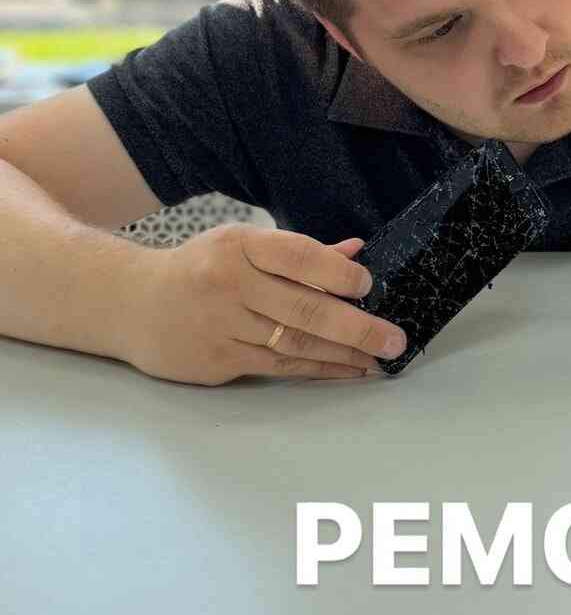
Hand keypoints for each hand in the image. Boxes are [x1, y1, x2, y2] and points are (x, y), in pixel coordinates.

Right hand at [123, 224, 406, 385]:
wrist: (132, 303)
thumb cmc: (198, 269)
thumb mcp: (241, 245)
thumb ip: (298, 253)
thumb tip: (355, 254)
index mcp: (239, 245)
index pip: (299, 257)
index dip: (338, 274)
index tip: (369, 286)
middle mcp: (229, 284)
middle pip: (303, 309)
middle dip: (357, 327)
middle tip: (394, 338)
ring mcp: (222, 325)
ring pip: (294, 344)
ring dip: (343, 354)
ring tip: (378, 358)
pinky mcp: (217, 360)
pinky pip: (278, 367)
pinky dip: (317, 369)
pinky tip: (345, 369)